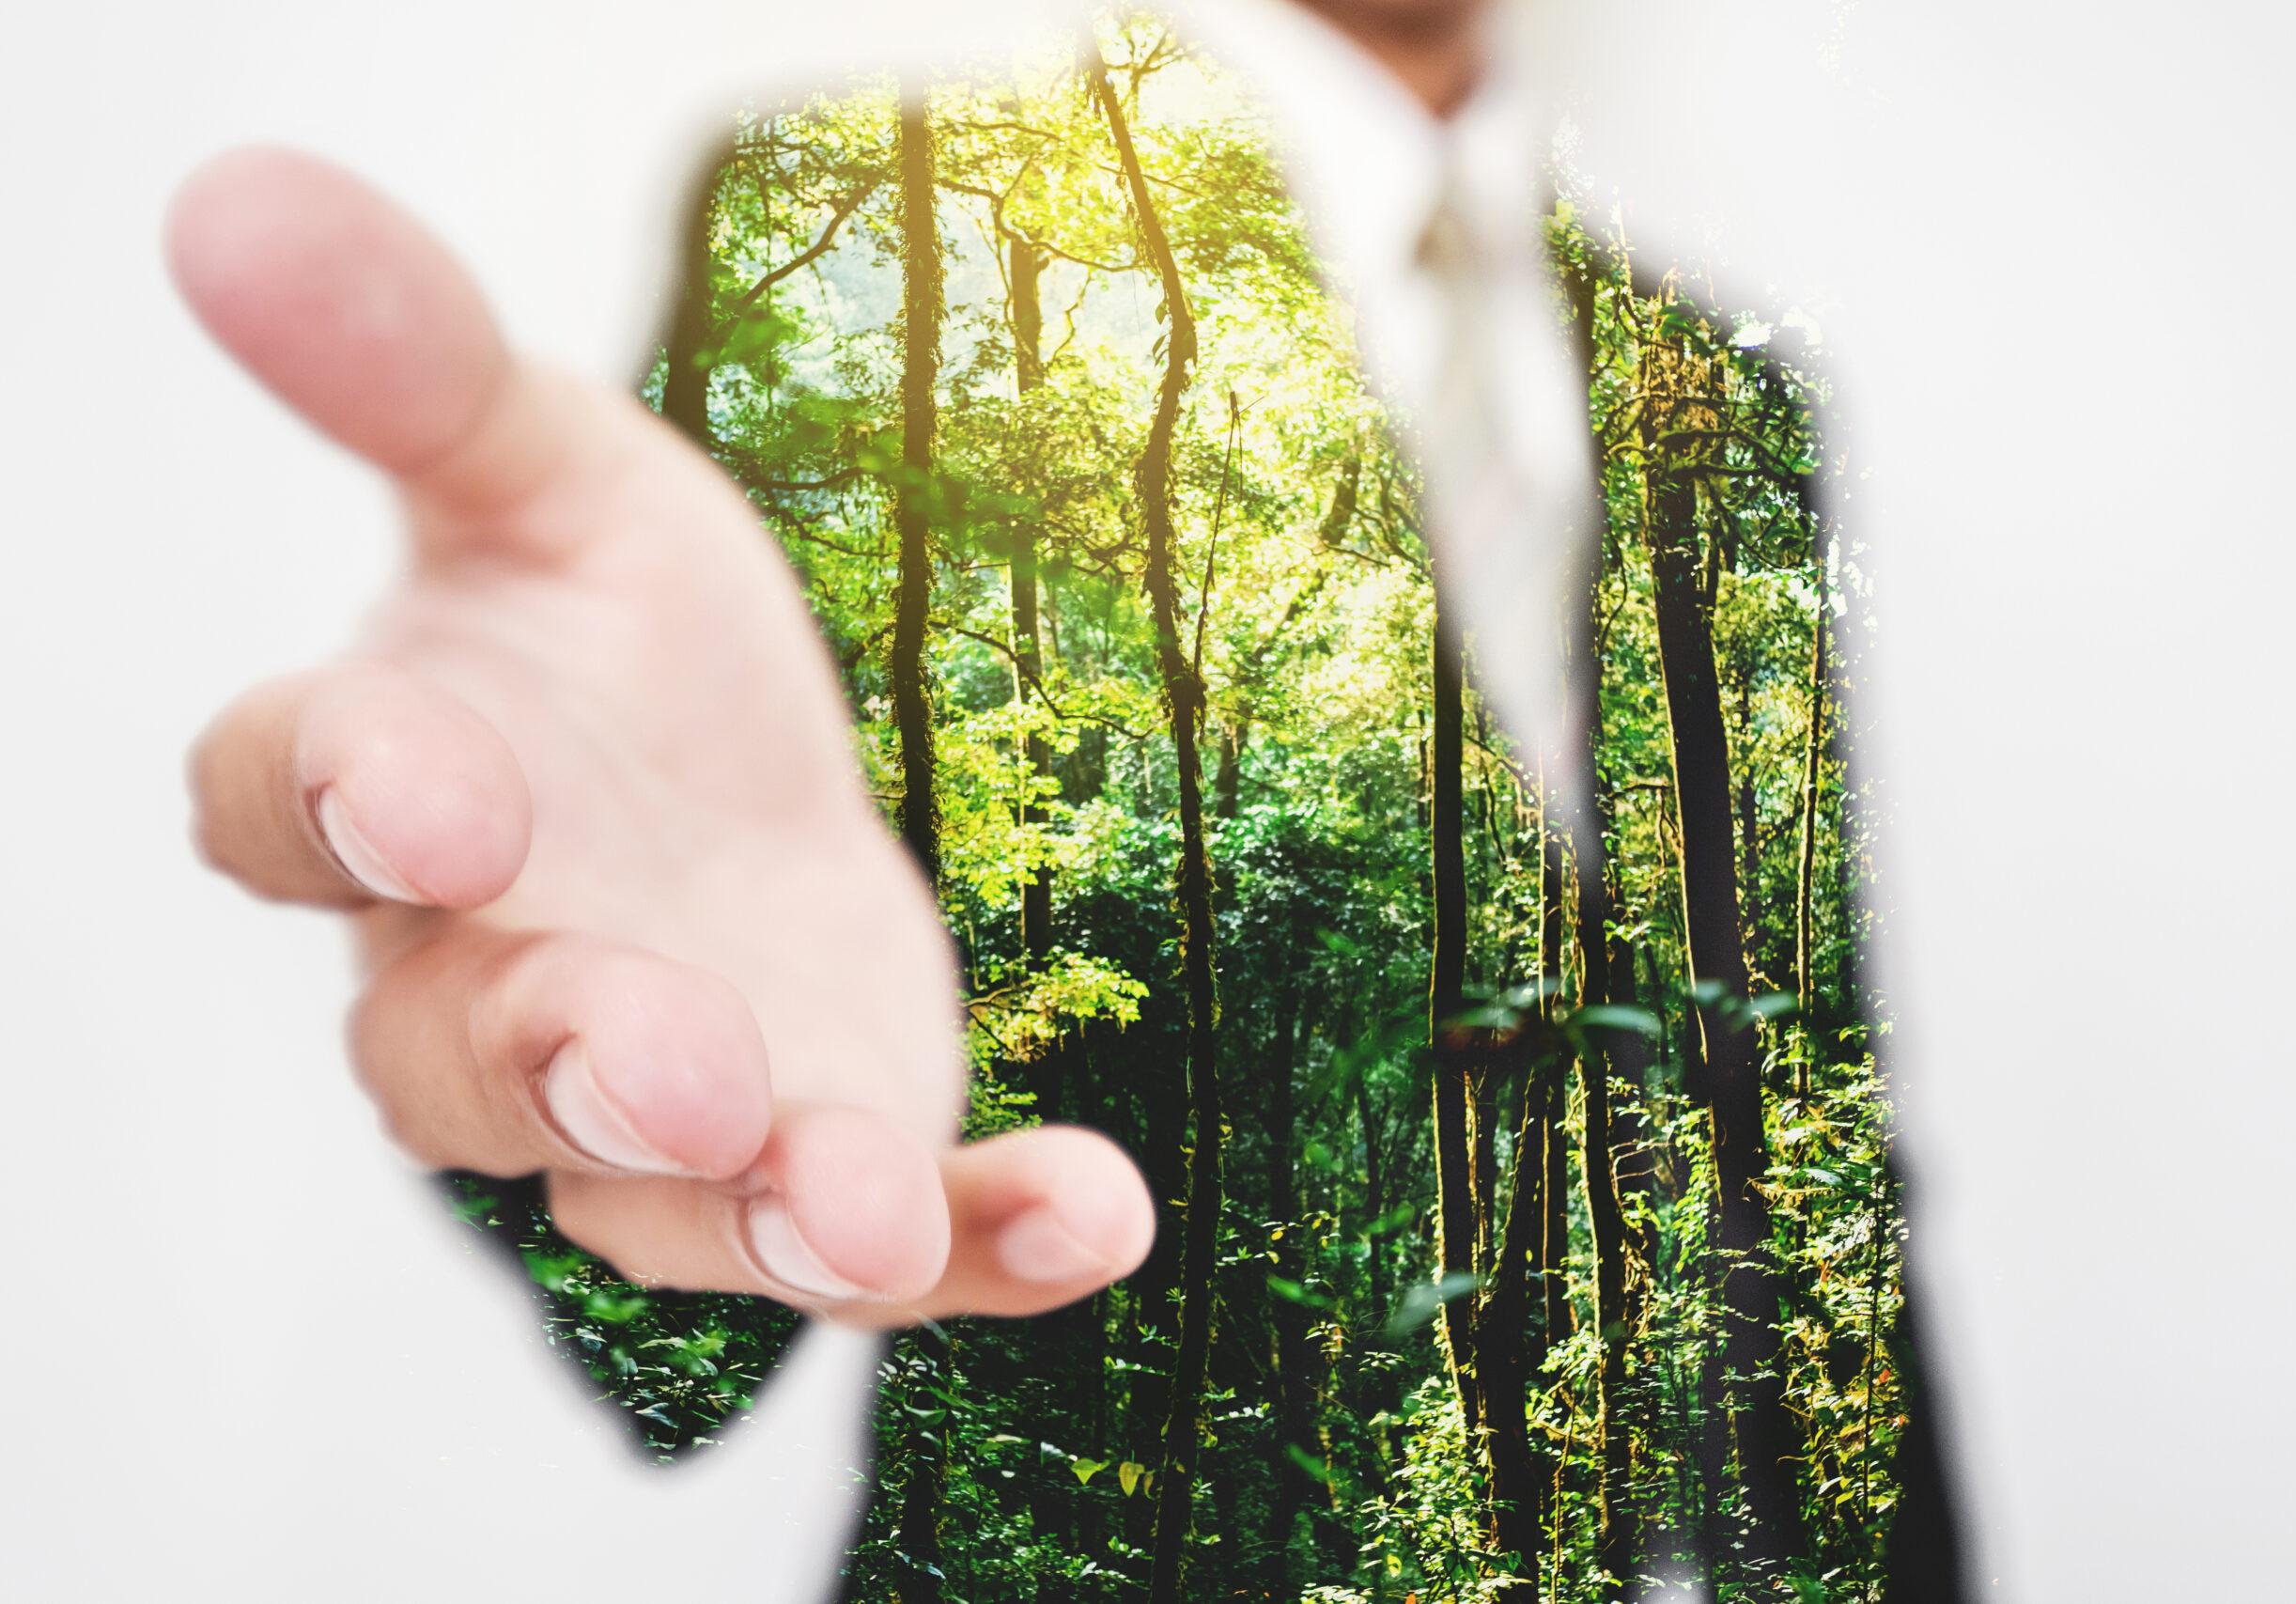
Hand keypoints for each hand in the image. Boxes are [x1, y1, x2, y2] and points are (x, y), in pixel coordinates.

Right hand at [170, 149, 1152, 1324]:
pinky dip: (983, 1241)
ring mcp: (661, 1102)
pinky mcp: (819, 1156)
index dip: (333, 797)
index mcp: (393, 790)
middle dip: (571, 1057)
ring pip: (668, 1197)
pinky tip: (1097, 1213)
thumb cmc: (608, 633)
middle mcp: (488, 982)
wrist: (734, 776)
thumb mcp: (544, 464)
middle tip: (683, 1058)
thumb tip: (239, 196)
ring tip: (872, 1211)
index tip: (425, 780)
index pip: (292, 810)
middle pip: (470, 1061)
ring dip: (770, 1207)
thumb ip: (413, 363)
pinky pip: (887, 1237)